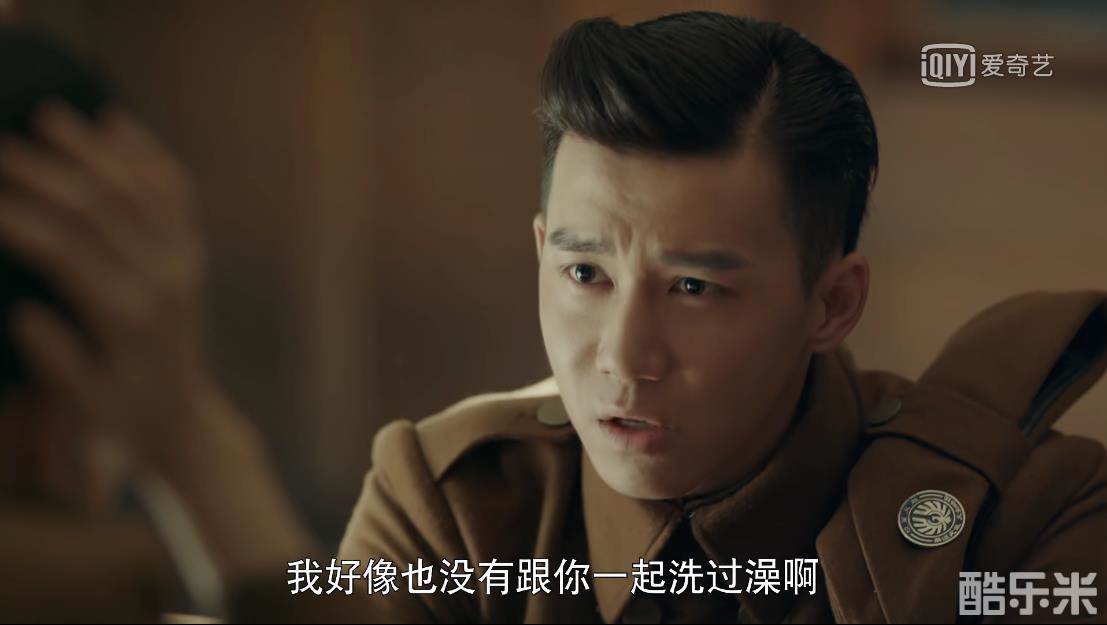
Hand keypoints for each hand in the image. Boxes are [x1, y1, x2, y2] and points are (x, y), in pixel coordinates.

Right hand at [0, 101, 218, 478]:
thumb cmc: (120, 410)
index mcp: (129, 315)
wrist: (181, 413)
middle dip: (46, 171)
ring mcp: (183, 257)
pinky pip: (175, 191)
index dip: (18, 218)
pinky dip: (148, 154)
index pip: (66, 252)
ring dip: (93, 148)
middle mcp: (163, 277)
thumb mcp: (84, 403)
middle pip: (101, 208)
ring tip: (49, 114)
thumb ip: (57, 361)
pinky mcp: (192, 248)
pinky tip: (116, 123)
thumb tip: (27, 314)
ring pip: (140, 189)